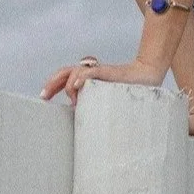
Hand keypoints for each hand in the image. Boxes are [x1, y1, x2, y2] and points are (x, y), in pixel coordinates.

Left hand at [40, 57, 165, 106]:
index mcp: (89, 78)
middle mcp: (92, 72)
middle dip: (52, 84)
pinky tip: (76, 87)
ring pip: (76, 72)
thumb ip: (94, 105)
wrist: (148, 74)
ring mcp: (100, 72)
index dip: (53, 85)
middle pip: (65, 72)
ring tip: (72, 96)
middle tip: (44, 97)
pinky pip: (92, 72)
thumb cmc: (131, 90)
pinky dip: (82, 78)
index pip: (66, 76)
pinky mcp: (109, 72)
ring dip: (69, 84)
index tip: (44, 98)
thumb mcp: (107, 99)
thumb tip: (84, 122)